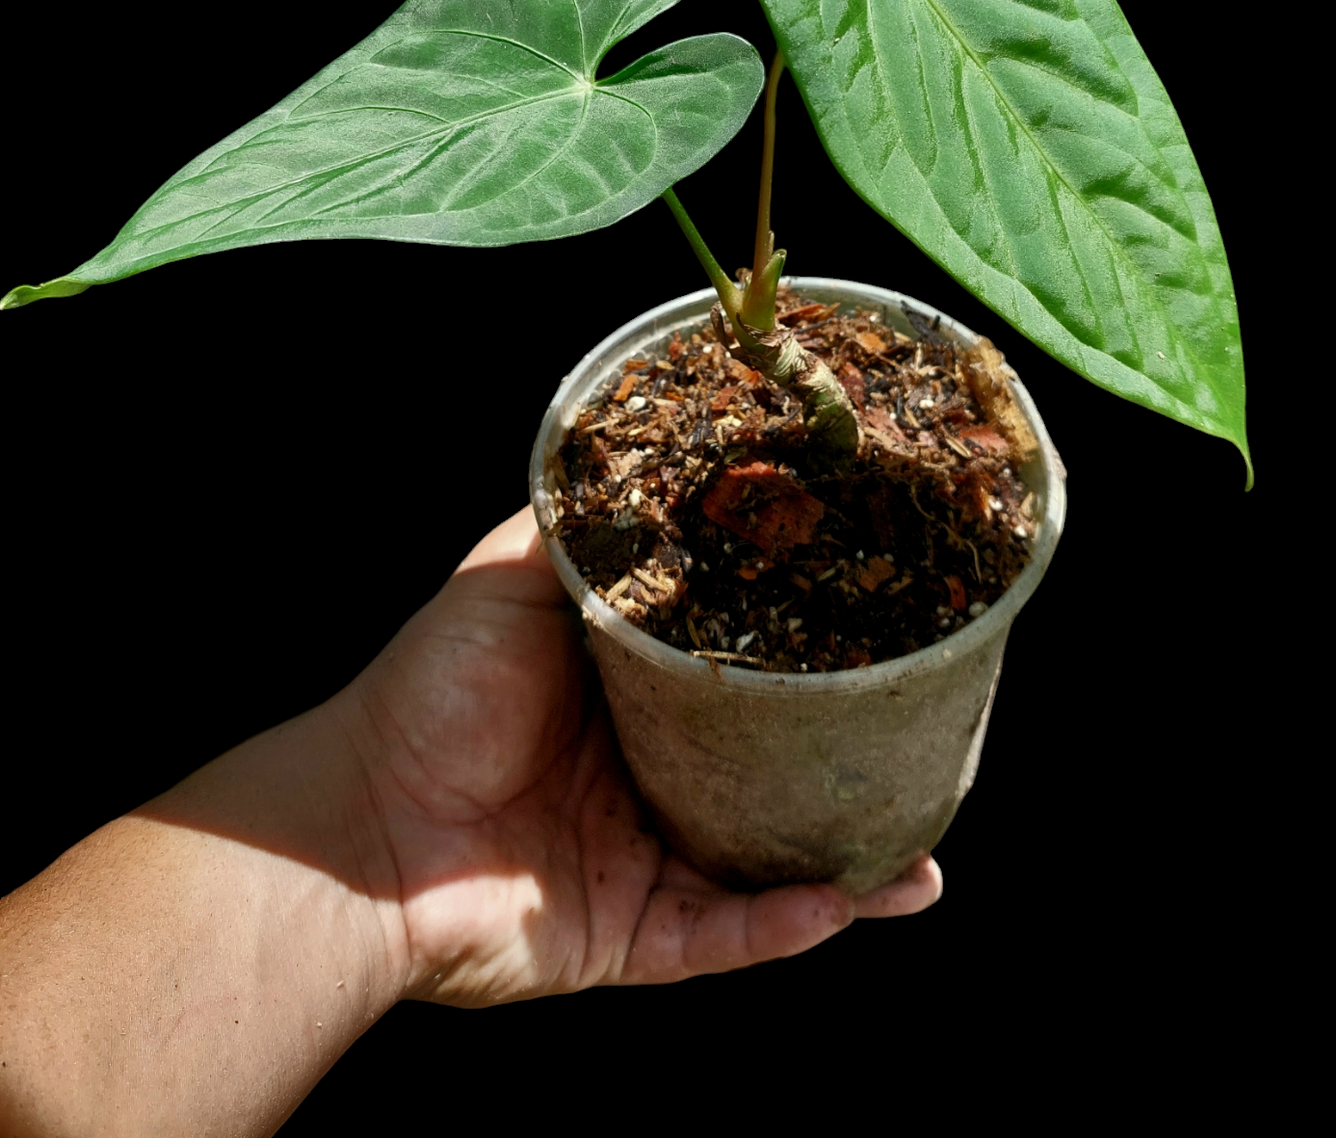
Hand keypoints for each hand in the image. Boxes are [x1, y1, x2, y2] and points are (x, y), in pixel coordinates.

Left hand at [336, 507, 941, 1004]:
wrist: (354, 832)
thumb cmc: (428, 693)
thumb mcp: (513, 579)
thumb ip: (585, 532)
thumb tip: (647, 449)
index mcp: (626, 698)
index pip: (734, 677)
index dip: (802, 662)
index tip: (873, 629)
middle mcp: (645, 778)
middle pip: (768, 778)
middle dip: (847, 776)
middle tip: (928, 750)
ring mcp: (640, 861)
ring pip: (766, 870)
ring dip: (847, 872)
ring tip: (922, 863)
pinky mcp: (628, 937)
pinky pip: (721, 939)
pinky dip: (781, 926)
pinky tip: (843, 903)